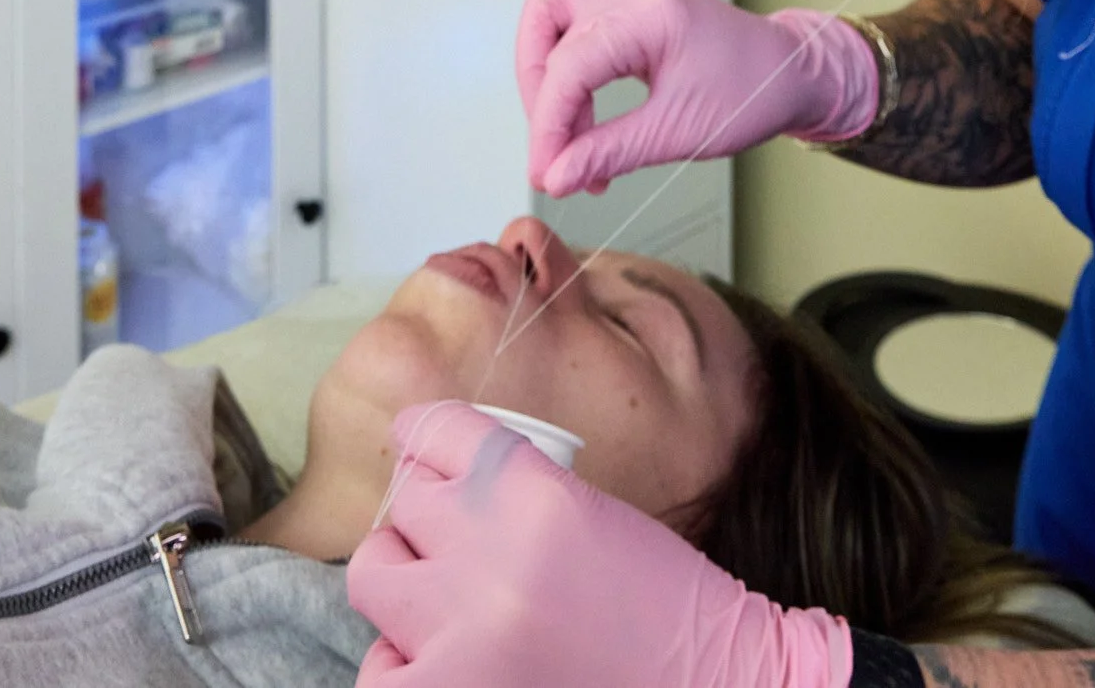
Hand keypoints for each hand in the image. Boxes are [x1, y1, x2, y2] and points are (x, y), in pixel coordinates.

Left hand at [349, 402, 849, 687]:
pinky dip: (407, 662)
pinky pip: (380, 668)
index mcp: (539, 497)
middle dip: (431, 516)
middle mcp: (492, 562)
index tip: (419, 444)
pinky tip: (452, 661)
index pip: (437, 431)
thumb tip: (426, 479)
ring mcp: (462, 641)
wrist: (719, 686)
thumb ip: (514, 491)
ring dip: (409, 582)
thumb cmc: (665, 609)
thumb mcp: (595, 515)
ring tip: (451, 601)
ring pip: (374, 574)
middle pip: (405, 501)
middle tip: (461, 539)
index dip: (426, 437)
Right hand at [515, 0, 878, 195]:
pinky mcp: (630, 5)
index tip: (546, 171)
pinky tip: (588, 120)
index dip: (548, 124)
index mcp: (651, 13)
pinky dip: (571, 74)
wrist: (789, 73)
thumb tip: (556, 174)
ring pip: (551, 20)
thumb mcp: (678, 132)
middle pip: (544, 22)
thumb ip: (609, 152)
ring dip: (550, 83)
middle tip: (555, 149)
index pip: (568, 64)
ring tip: (575, 143)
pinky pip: (576, 29)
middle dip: (539, 92)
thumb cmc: (752, 91)